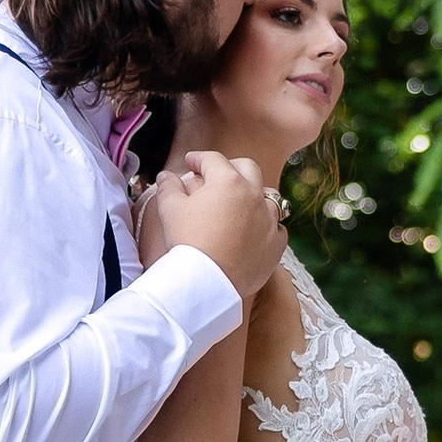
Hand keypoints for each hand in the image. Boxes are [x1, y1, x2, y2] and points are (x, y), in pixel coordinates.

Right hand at [153, 149, 286, 303]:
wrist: (207, 283)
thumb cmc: (187, 242)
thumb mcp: (170, 210)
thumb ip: (168, 187)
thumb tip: (166, 176)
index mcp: (228, 182)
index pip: (213, 160)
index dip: (199, 158)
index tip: (190, 162)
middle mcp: (254, 195)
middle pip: (247, 168)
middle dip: (231, 167)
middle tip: (216, 175)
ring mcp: (268, 220)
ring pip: (267, 197)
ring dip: (252, 196)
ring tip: (238, 204)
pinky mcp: (276, 244)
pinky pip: (276, 228)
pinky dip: (265, 226)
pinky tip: (254, 231)